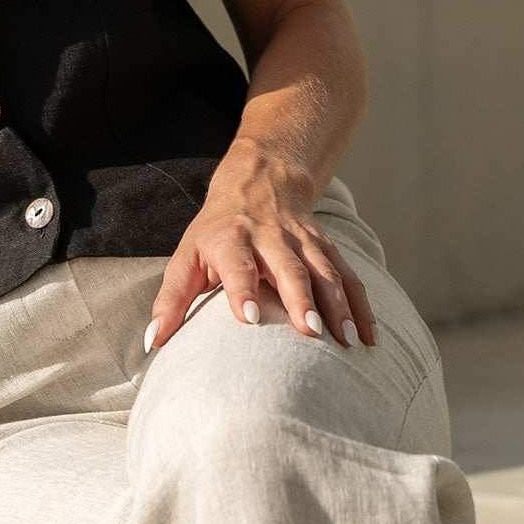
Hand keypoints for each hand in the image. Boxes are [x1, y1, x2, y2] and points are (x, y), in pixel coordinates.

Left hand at [146, 142, 376, 353]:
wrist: (259, 181)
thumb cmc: (215, 231)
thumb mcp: (186, 256)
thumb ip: (171, 299)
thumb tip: (153, 342)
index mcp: (230, 239)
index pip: (237, 264)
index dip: (242, 288)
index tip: (248, 318)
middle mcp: (270, 237)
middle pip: (288, 268)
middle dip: (301, 298)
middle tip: (310, 332)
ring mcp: (303, 241)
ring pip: (325, 271)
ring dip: (338, 305)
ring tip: (348, 340)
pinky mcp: (326, 248)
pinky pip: (349, 276)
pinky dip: (362, 305)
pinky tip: (370, 336)